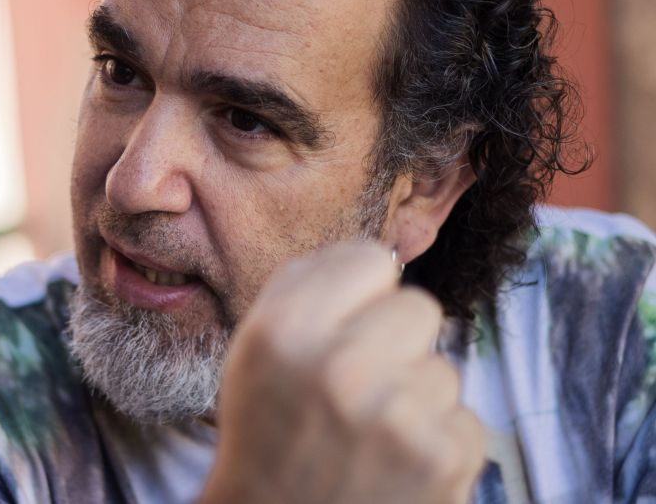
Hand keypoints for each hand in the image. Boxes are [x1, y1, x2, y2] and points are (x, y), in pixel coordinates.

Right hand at [200, 243, 484, 503]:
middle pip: (420, 307)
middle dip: (396, 342)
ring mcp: (397, 416)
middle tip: (356, 389)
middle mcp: (341, 366)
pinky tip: (394, 467)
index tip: (346, 327)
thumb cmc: (269, 430)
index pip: (370, 259)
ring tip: (369, 437)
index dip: (361, 294)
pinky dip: (436, 444)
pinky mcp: (442, 461)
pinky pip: (465, 420)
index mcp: (286, 328)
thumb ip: (308, 285)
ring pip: (444, 369)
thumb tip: (383, 254)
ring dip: (415, 399)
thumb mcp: (256, 346)